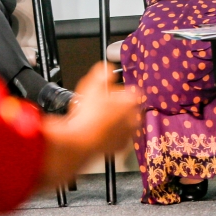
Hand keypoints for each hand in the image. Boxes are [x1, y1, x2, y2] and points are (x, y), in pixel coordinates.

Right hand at [38, 64, 139, 188]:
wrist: (81, 140)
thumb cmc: (88, 114)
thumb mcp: (91, 85)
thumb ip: (102, 73)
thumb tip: (108, 69)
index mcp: (130, 102)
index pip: (134, 92)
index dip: (122, 90)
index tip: (113, 91)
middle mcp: (133, 119)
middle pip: (133, 110)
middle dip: (123, 107)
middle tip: (108, 106)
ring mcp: (128, 134)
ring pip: (128, 125)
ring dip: (119, 121)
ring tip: (104, 119)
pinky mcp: (120, 147)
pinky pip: (120, 138)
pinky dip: (113, 135)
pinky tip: (102, 132)